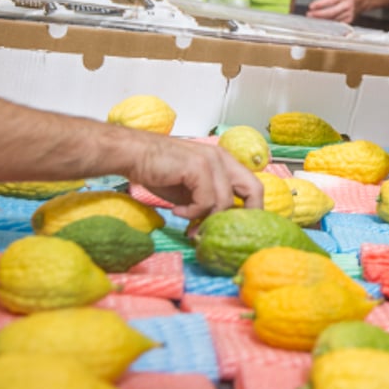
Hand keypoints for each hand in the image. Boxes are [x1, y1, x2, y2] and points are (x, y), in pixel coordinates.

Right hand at [126, 137, 261, 225]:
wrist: (135, 155)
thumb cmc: (160, 171)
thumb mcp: (191, 191)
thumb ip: (209, 203)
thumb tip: (218, 226)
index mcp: (225, 162)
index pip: (253, 187)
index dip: (252, 210)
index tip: (238, 230)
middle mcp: (223, 159)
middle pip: (254, 190)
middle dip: (243, 217)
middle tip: (223, 233)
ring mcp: (212, 161)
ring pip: (225, 202)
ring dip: (207, 220)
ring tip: (190, 226)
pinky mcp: (198, 166)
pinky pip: (205, 201)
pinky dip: (192, 213)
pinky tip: (177, 211)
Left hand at [307, 0, 355, 22]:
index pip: (331, 0)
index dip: (320, 4)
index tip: (310, 6)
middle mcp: (347, 4)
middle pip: (332, 12)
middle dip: (320, 14)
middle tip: (309, 14)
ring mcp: (349, 13)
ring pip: (334, 19)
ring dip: (322, 20)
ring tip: (312, 18)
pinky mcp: (349, 19)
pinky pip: (337, 24)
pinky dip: (328, 24)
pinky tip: (320, 22)